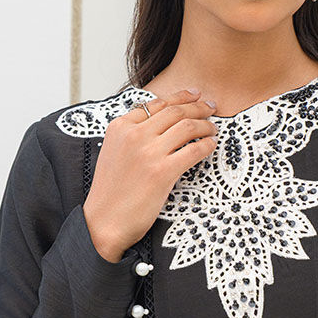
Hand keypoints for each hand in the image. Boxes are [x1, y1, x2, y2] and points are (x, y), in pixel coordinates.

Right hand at [83, 87, 218, 261]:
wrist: (104, 221)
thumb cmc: (111, 192)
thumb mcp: (114, 152)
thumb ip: (131, 135)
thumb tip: (160, 124)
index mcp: (120, 127)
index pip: (156, 103)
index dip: (180, 97)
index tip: (194, 96)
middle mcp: (134, 135)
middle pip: (175, 111)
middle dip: (197, 107)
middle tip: (210, 108)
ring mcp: (148, 152)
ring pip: (186, 126)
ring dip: (205, 126)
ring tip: (213, 129)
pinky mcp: (162, 171)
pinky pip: (193, 151)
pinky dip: (206, 145)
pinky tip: (211, 146)